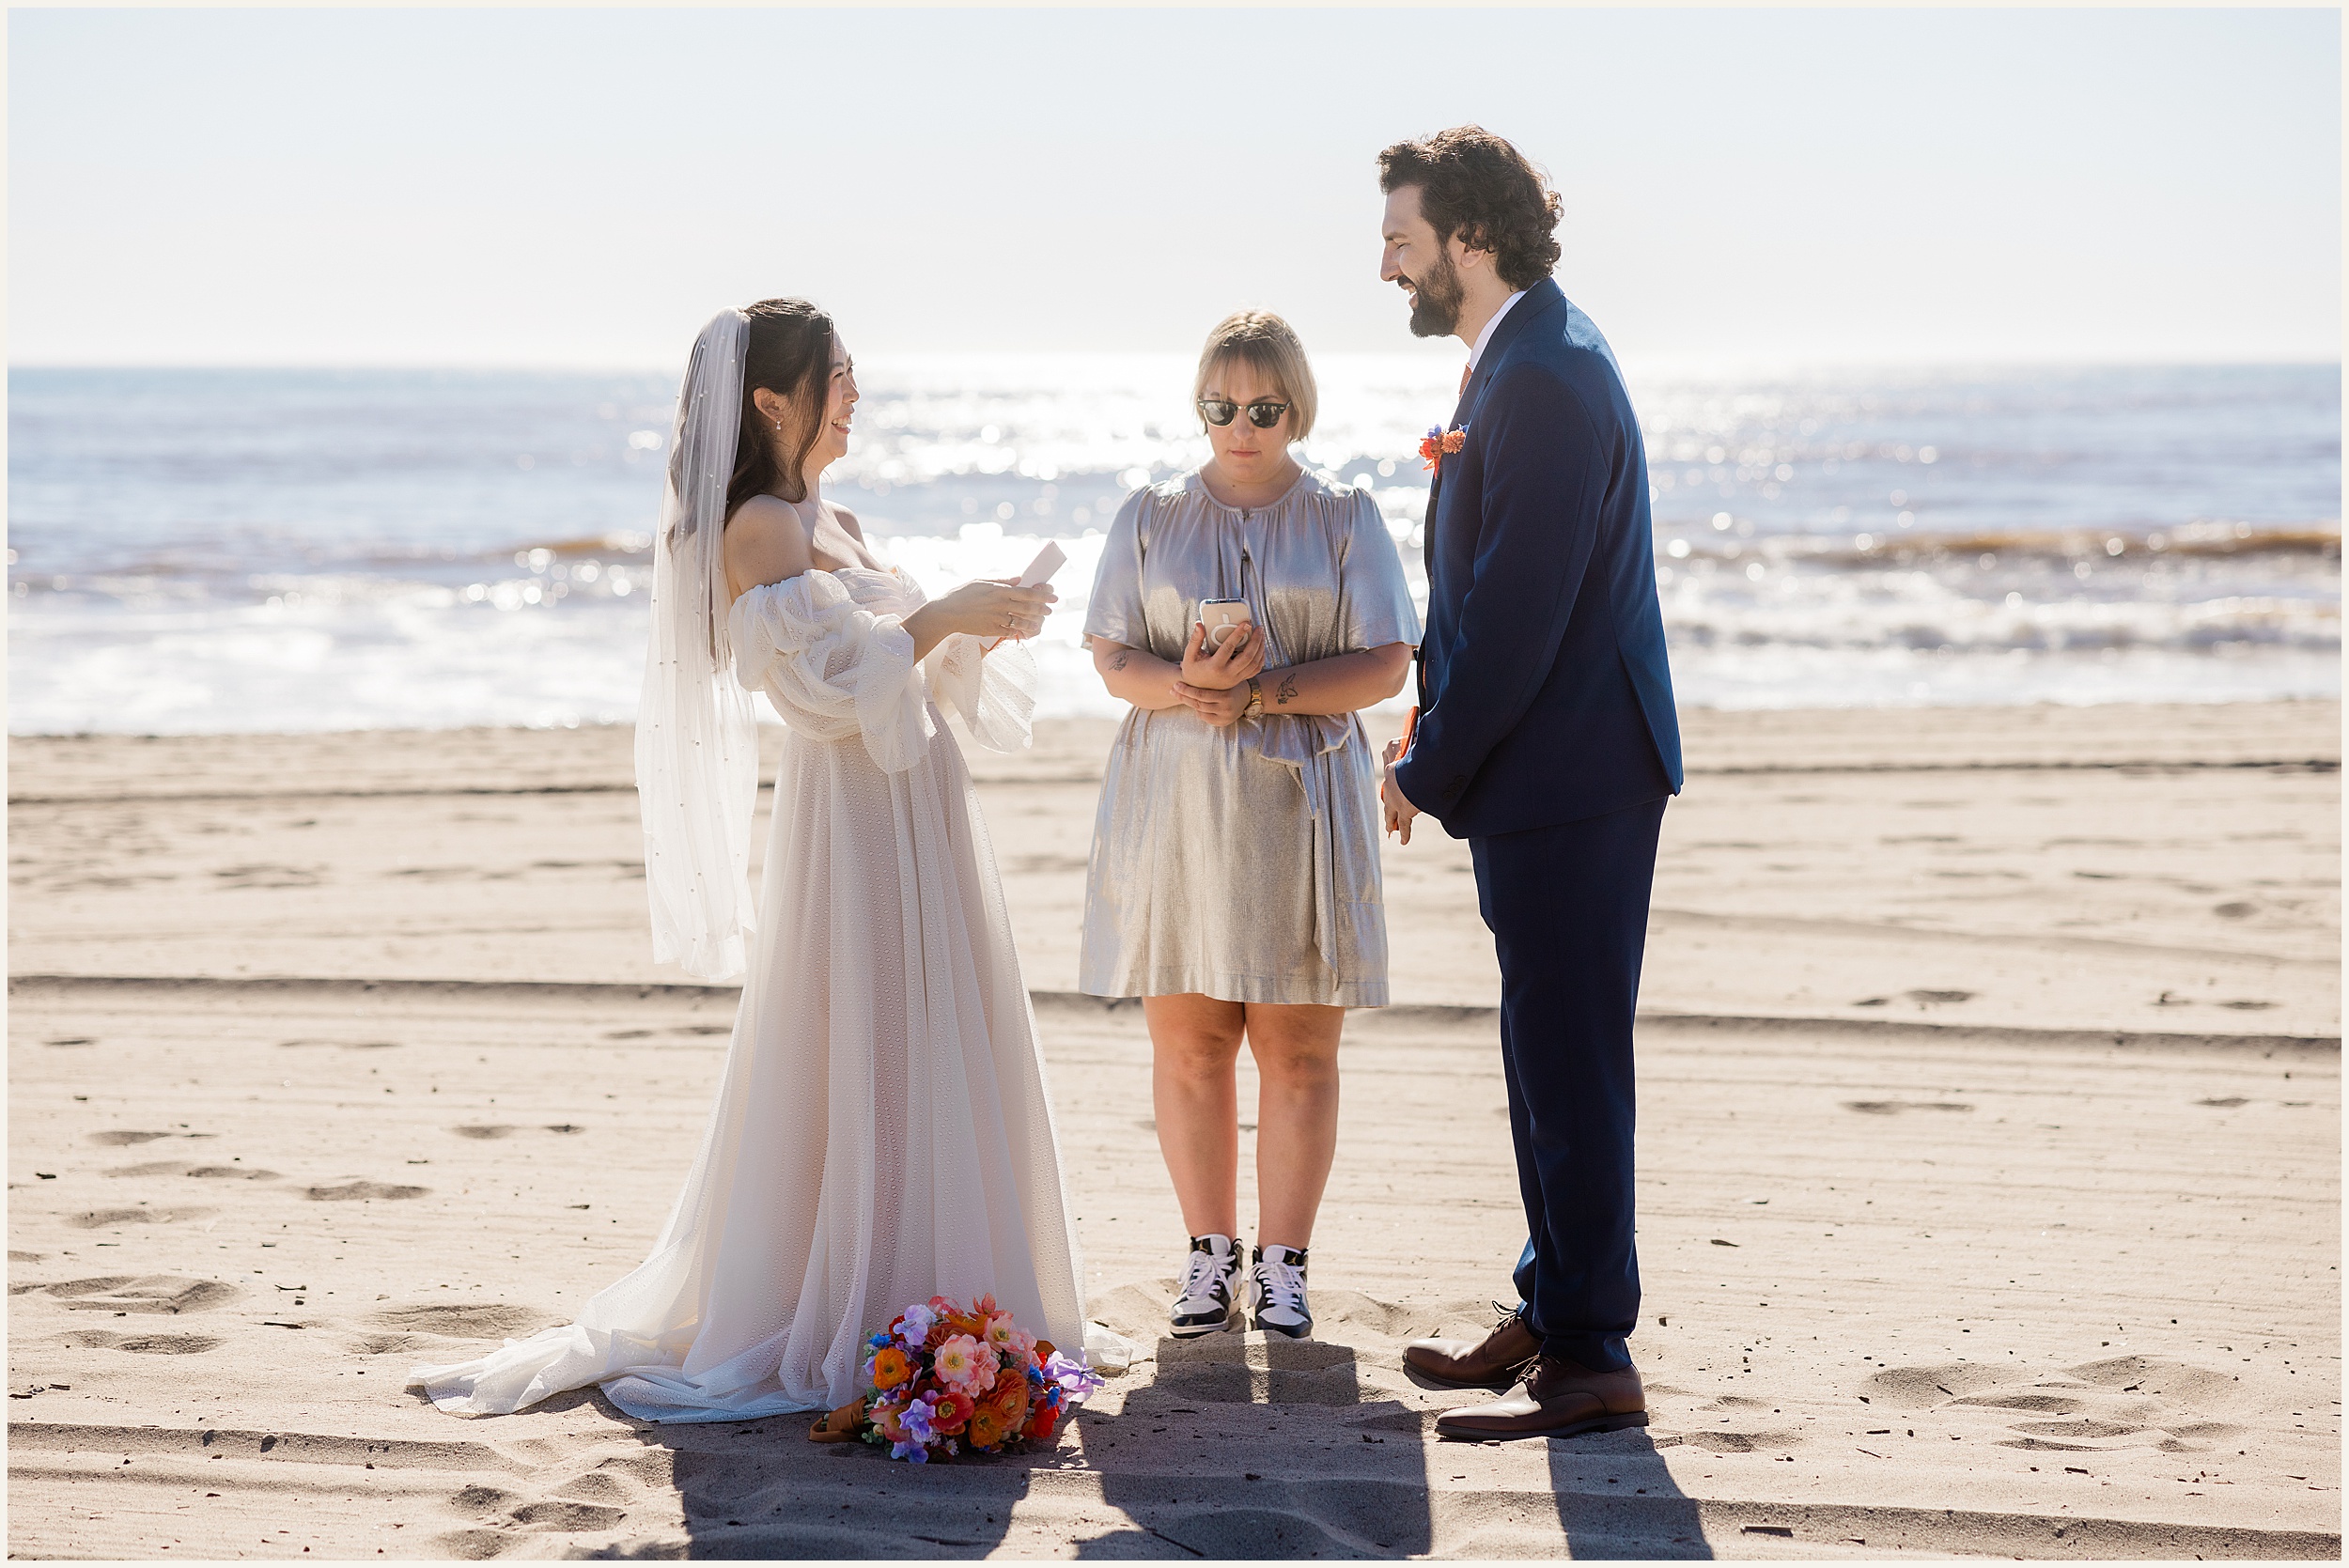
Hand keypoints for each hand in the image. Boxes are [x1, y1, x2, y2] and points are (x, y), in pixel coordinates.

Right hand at [936, 577, 1055, 640]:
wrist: (947, 613)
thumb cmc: (962, 594)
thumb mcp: (981, 581)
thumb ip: (1002, 580)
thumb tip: (1020, 578)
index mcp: (999, 590)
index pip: (1027, 592)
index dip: (1043, 595)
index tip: (1053, 596)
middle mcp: (1000, 604)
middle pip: (1028, 608)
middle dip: (1042, 609)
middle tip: (1050, 610)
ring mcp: (997, 618)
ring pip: (1022, 621)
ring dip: (1034, 622)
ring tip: (1040, 622)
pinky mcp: (991, 630)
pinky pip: (1010, 632)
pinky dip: (1019, 632)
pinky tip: (1025, 632)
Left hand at [1172, 676, 1254, 727]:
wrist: (1250, 697)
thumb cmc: (1234, 682)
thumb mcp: (1225, 675)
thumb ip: (1210, 671)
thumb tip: (1183, 663)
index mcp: (1226, 696)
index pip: (1201, 695)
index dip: (1186, 690)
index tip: (1175, 684)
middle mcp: (1225, 709)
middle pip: (1198, 704)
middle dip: (1183, 697)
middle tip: (1173, 690)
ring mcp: (1224, 718)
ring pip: (1200, 712)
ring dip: (1190, 703)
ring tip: (1181, 694)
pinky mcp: (1223, 723)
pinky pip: (1205, 717)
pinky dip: (1199, 710)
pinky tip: (1195, 703)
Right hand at [1179, 620, 1265, 689]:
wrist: (1197, 689)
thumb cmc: (1193, 670)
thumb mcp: (1189, 655)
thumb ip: (1195, 639)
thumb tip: (1199, 624)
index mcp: (1214, 666)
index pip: (1229, 647)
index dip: (1239, 634)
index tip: (1246, 623)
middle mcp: (1227, 674)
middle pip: (1247, 656)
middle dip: (1256, 640)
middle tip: (1258, 628)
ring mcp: (1235, 679)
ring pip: (1254, 663)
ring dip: (1260, 647)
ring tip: (1261, 634)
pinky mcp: (1239, 680)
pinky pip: (1255, 670)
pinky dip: (1261, 658)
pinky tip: (1260, 647)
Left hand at [1381, 742, 1421, 844]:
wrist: (1420, 766)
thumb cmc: (1418, 753)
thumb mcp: (1413, 745)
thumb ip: (1413, 744)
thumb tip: (1421, 730)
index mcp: (1391, 768)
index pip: (1390, 775)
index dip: (1392, 782)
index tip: (1394, 786)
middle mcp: (1390, 784)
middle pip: (1387, 799)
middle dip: (1388, 808)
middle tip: (1388, 817)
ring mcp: (1395, 798)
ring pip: (1390, 813)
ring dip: (1392, 821)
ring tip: (1391, 830)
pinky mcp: (1404, 809)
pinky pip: (1404, 824)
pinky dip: (1405, 834)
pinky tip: (1403, 842)